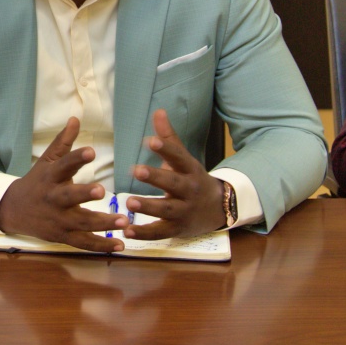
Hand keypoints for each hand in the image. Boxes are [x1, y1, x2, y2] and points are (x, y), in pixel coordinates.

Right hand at [0, 118, 125, 252]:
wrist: (14, 210)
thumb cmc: (37, 182)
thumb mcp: (47, 161)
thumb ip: (63, 142)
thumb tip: (76, 118)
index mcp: (51, 176)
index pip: (63, 165)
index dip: (77, 158)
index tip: (92, 150)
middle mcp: (54, 198)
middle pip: (69, 197)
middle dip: (85, 194)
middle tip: (103, 190)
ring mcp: (58, 220)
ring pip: (81, 223)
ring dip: (103, 224)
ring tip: (124, 221)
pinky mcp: (62, 237)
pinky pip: (83, 243)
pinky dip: (101, 246)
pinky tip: (120, 246)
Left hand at [124, 109, 226, 239]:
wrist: (218, 209)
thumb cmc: (192, 179)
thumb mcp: (184, 159)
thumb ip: (169, 138)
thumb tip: (158, 111)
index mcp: (190, 169)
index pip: (179, 157)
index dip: (166, 149)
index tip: (151, 140)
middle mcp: (188, 190)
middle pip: (173, 183)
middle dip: (155, 177)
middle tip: (136, 170)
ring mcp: (183, 211)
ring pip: (166, 209)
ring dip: (148, 207)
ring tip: (129, 201)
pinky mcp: (177, 229)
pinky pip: (159, 232)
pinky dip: (143, 233)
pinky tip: (127, 231)